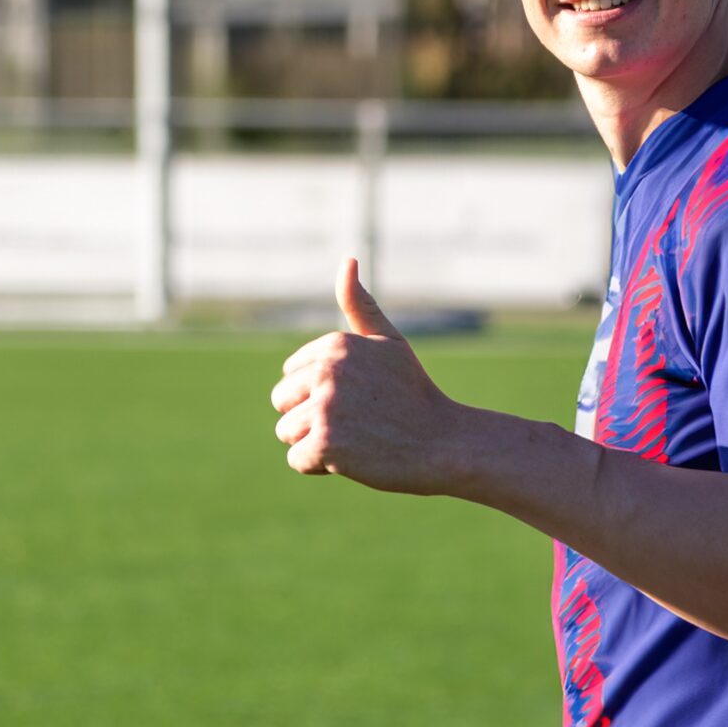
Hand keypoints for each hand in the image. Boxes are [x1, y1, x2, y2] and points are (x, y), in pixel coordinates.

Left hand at [271, 258, 464, 493]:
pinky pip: (297, 460)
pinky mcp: (326, 443)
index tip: (360, 398)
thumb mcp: (389, 343)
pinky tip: (355, 457)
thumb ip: (361, 306)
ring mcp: (325, 407)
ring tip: (358, 438)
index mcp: (335, 345)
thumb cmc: (414, 394)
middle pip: (282, 402)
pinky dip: (321, 466)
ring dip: (317, 443)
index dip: (321, 393)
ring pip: (287, 432)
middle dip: (311, 418)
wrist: (445, 443)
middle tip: (357, 422)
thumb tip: (348, 260)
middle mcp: (326, 371)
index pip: (292, 376)